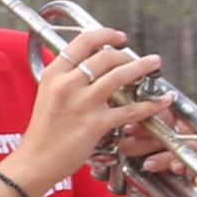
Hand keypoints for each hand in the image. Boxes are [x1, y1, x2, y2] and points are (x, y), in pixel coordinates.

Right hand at [11, 23, 160, 196]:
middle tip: (139, 58)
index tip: (119, 37)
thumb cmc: (44, 132)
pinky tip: (161, 102)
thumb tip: (94, 68)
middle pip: (105, 56)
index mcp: (54, 74)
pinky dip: (149, 105)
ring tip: (154, 64)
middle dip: (128, 55)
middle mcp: (67, 84)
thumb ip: (68, 79)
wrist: (35, 161)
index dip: (106, 35)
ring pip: (120, 76)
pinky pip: (129, 110)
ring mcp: (82, 103)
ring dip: (142, 67)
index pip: (83, 41)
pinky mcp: (95, 123)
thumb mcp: (48, 96)